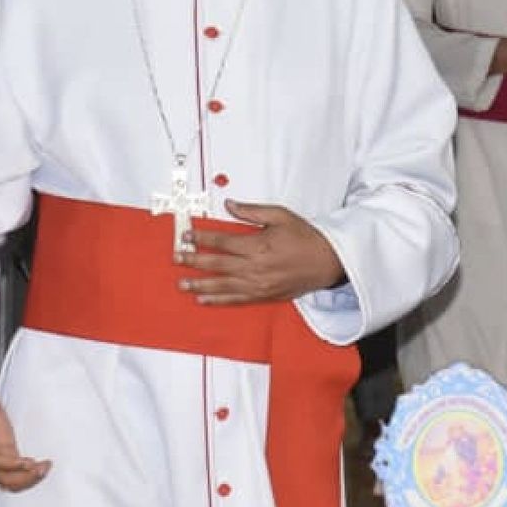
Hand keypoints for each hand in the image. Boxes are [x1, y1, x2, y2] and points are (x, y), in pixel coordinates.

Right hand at [0, 379, 50, 491]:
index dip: (11, 465)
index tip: (28, 464)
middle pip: (1, 478)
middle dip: (23, 478)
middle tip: (42, 469)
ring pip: (7, 479)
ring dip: (26, 479)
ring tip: (44, 469)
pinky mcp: (2, 452)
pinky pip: (12, 472)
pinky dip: (25, 474)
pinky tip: (39, 468)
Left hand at [177, 200, 345, 304]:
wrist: (327, 261)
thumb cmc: (305, 238)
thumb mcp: (280, 216)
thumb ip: (252, 211)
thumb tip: (230, 205)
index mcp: (258, 245)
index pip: (221, 242)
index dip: (202, 238)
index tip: (188, 235)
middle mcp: (255, 267)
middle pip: (216, 264)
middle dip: (194, 261)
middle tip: (178, 258)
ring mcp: (258, 284)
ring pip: (221, 285)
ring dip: (200, 284)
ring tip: (183, 284)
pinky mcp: (263, 295)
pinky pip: (235, 300)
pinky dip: (218, 300)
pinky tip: (204, 300)